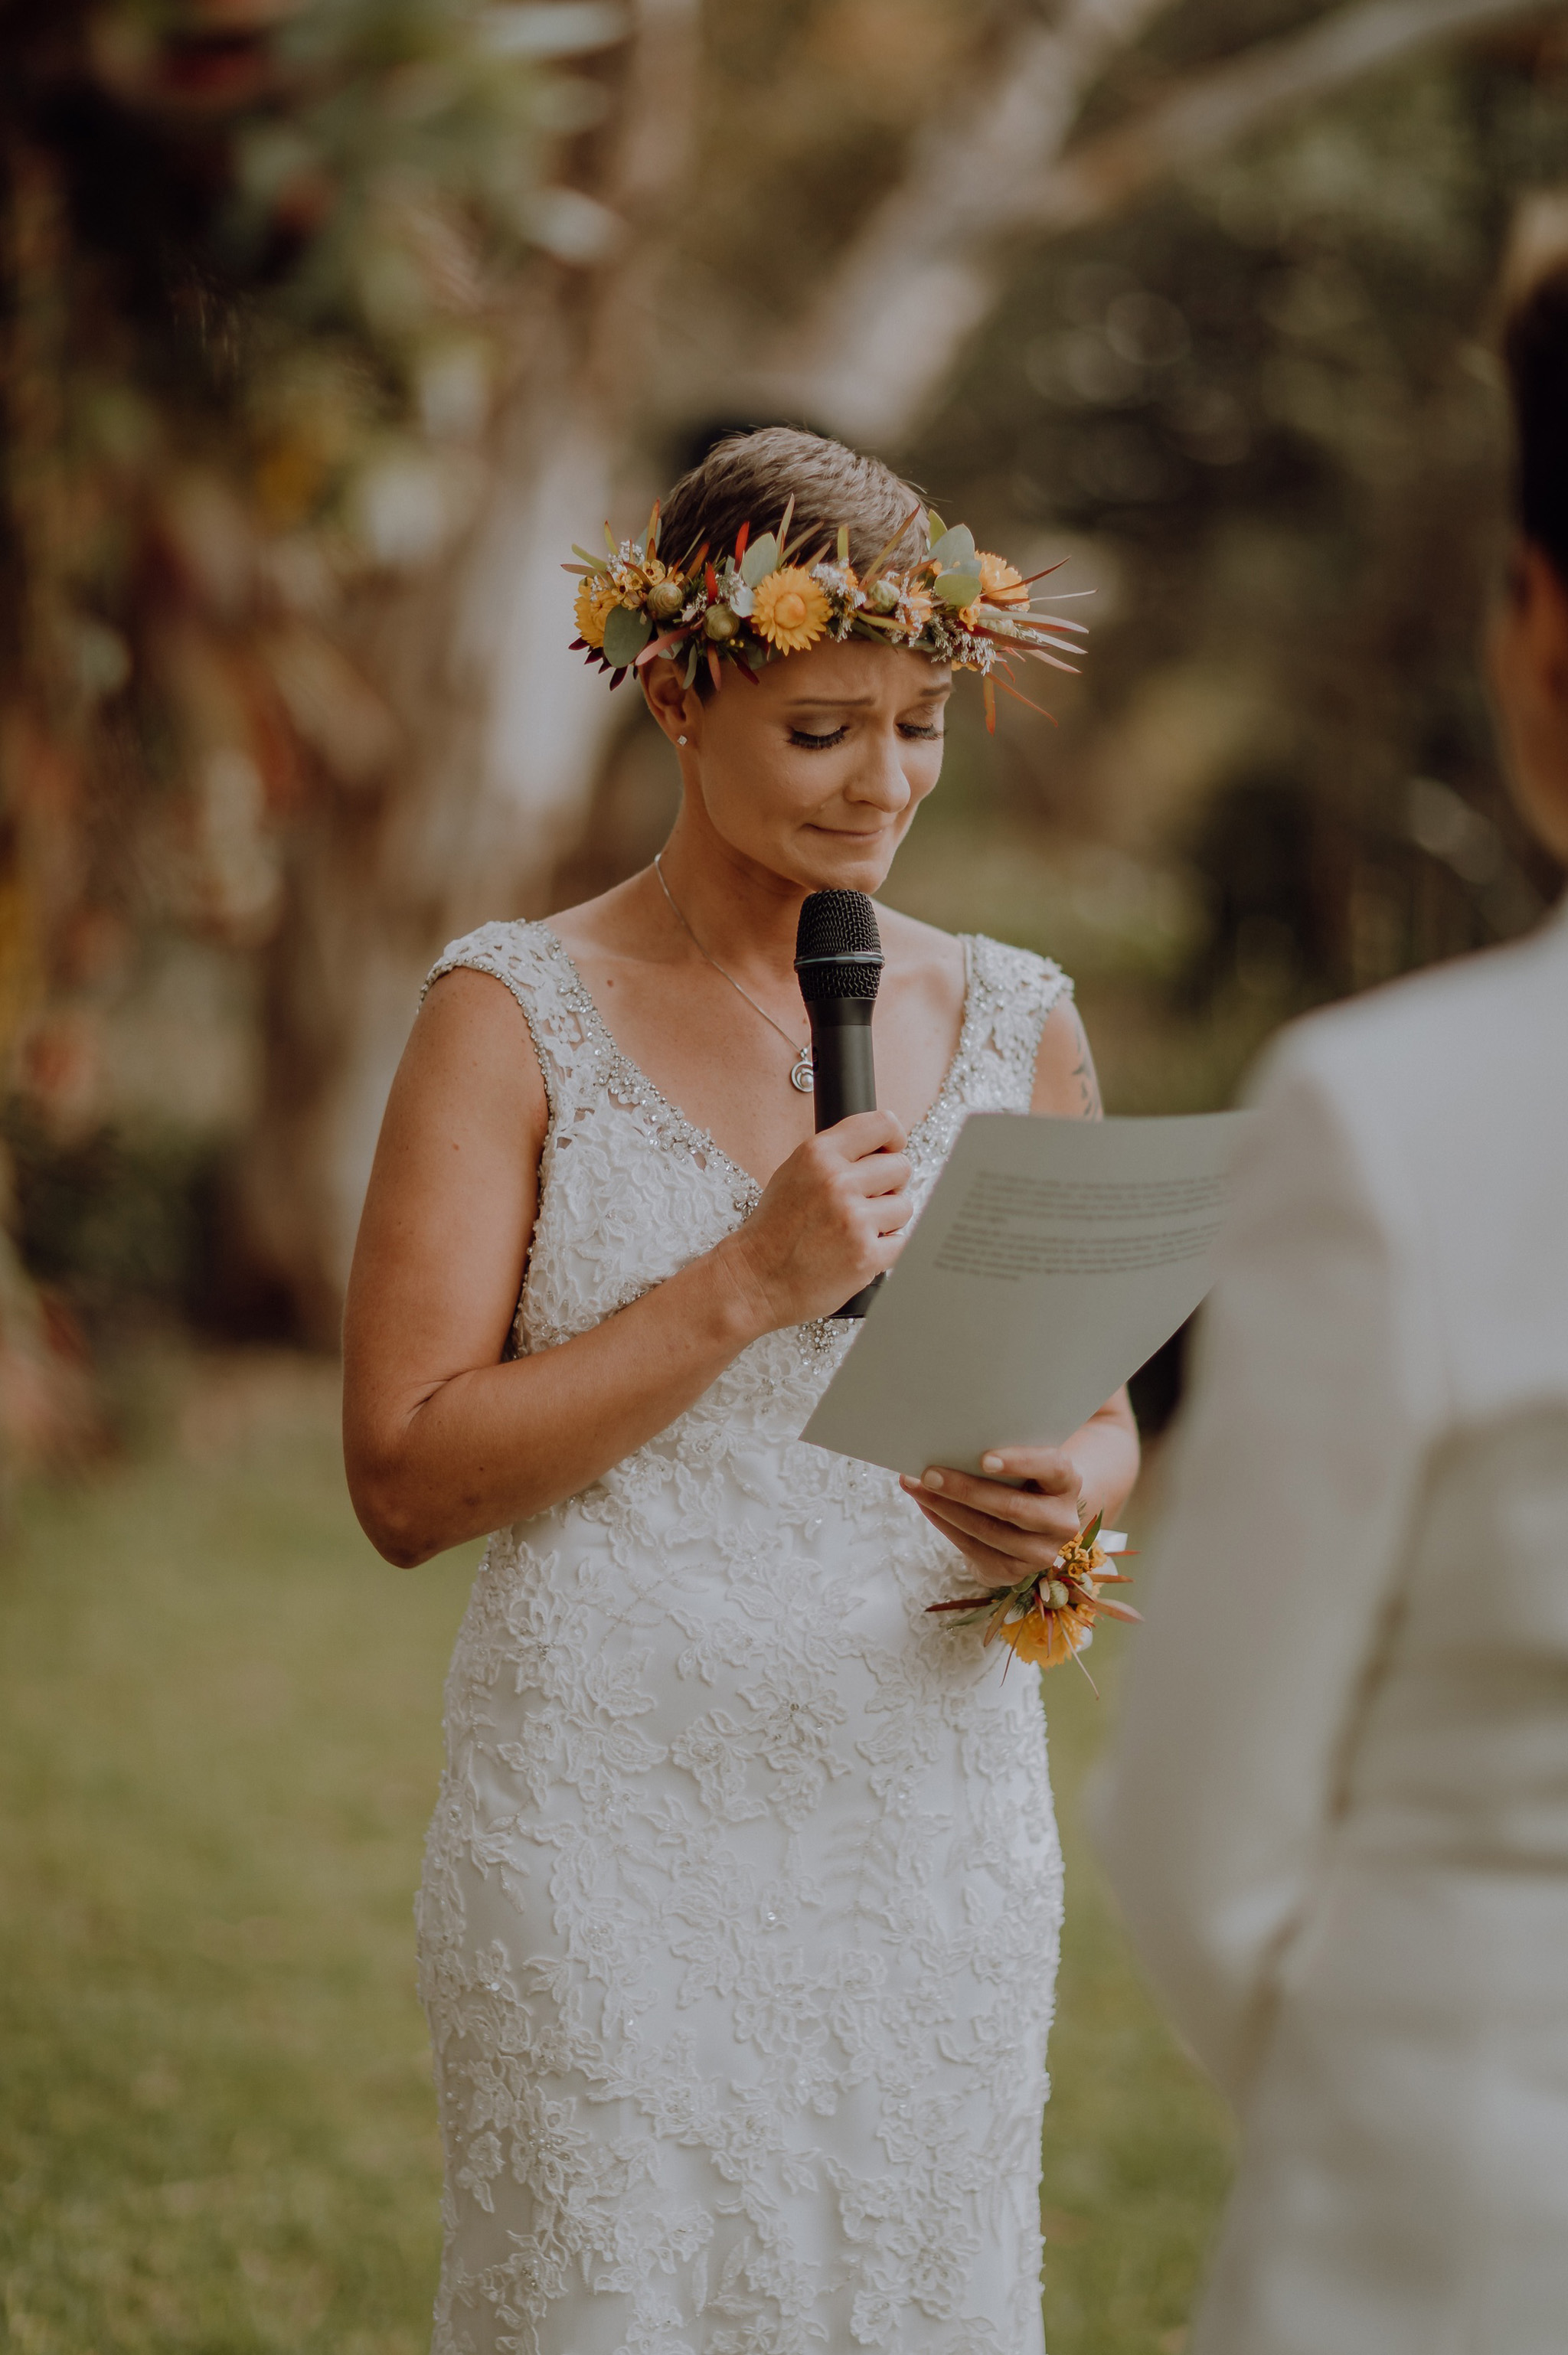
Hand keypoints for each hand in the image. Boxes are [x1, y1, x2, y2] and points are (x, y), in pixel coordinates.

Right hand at [718, 1111, 911, 1332]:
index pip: (883, 1125)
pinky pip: (900, 1242)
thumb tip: (885, 1147)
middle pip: (901, 1167)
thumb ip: (836, 1155)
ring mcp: (853, 1220)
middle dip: (889, 1186)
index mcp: (818, 1155)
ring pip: (904, 1206)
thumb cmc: (775, 1228)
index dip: (893, 1140)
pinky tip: (855, 1251)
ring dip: (887, 1220)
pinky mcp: (866, 1255)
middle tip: (865, 1202)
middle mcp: (837, 1182)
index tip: (890, 1152)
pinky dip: (884, 1250)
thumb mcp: (794, 1172)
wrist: (755, 1279)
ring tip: (855, 1230)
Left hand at [899, 1447, 1086, 1588]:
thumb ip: (1003, 1454)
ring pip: (987, 1530)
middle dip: (965, 1489)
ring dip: (945, 1507)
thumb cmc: (1022, 1480)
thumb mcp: (1025, 1465)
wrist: (1031, 1525)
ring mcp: (1040, 1553)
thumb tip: (953, 1439)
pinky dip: (944, 1524)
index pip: (1053, 1468)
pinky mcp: (1014, 1572)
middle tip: (929, 1473)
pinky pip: (972, 1548)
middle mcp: (1061, 1522)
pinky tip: (926, 1505)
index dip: (1021, 1462)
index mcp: (1068, 1484)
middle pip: (1012, 1507)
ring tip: (915, 1486)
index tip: (984, 1459)